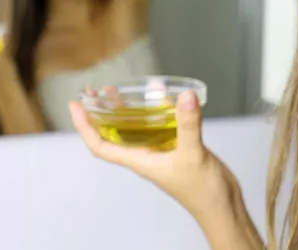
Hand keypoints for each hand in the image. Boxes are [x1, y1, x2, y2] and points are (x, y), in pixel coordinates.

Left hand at [69, 92, 242, 225]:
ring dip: (126, 111)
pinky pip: (160, 127)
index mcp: (140, 161)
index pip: (101, 145)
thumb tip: (185, 96)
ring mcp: (162, 152)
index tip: (76, 105)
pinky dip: (158, 112)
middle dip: (102, 113)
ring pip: (137, 130)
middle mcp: (146, 156)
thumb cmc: (202, 191)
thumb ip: (187, 125)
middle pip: (115, 134)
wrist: (221, 207)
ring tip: (118, 91)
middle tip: (96, 91)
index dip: (85, 127)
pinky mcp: (178, 148)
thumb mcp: (192, 154)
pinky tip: (163, 98)